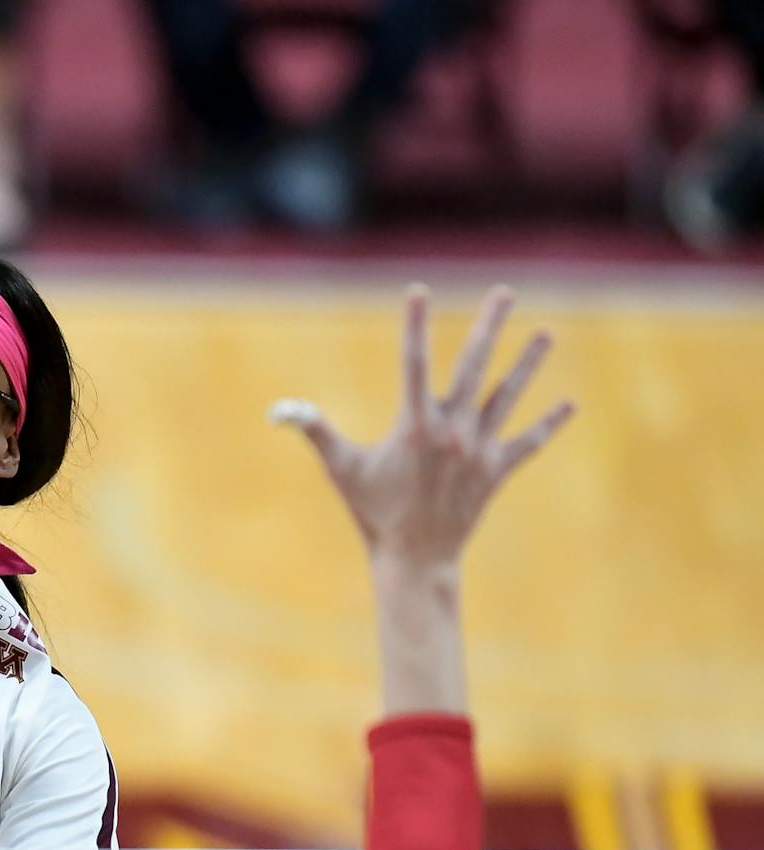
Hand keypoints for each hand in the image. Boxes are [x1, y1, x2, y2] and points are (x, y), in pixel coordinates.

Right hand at [273, 285, 572, 572]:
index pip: (413, 362)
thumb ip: (316, 432)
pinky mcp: (497, 470)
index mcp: (415, 425)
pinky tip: (569, 404)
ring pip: (508, 397)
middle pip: (474, 366)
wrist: (414, 558)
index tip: (418, 291)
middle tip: (505, 292)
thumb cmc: (373, 511)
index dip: (415, 325)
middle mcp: (453, 431)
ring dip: (528, 363)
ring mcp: (479, 450)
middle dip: (489, 326)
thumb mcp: (342, 469)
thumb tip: (279, 410)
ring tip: (546, 333)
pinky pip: (527, 442)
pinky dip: (548, 424)